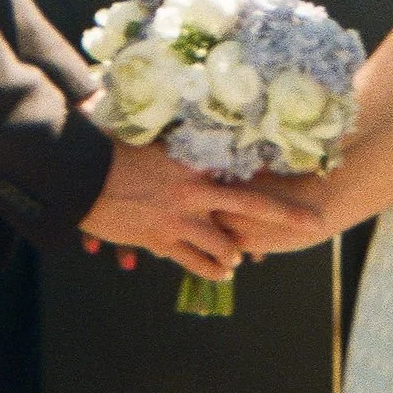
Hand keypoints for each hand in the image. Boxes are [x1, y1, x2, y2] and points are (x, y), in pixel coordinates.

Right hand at [82, 141, 323, 281]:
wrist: (77, 176)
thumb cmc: (110, 149)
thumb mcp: (149, 138)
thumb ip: (178, 139)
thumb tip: (199, 123)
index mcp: (194, 160)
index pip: (243, 167)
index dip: (273, 174)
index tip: (305, 173)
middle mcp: (194, 191)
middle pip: (253, 206)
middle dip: (288, 216)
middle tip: (316, 224)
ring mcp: (179, 220)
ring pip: (225, 246)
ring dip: (235, 253)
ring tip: (239, 256)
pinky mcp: (161, 242)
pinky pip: (196, 264)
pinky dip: (212, 268)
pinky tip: (221, 269)